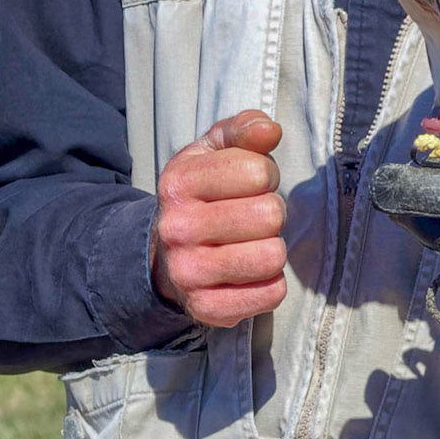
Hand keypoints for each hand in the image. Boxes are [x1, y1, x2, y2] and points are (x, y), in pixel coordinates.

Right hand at [151, 111, 285, 328]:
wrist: (166, 253)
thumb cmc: (204, 194)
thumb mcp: (216, 151)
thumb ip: (244, 129)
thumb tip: (269, 131)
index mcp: (178, 183)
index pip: (258, 172)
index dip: (265, 175)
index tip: (249, 184)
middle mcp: (177, 229)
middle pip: (269, 215)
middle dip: (271, 212)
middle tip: (252, 217)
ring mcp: (188, 273)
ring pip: (272, 257)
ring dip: (273, 247)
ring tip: (251, 243)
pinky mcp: (207, 309)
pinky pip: (271, 294)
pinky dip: (271, 283)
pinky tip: (250, 273)